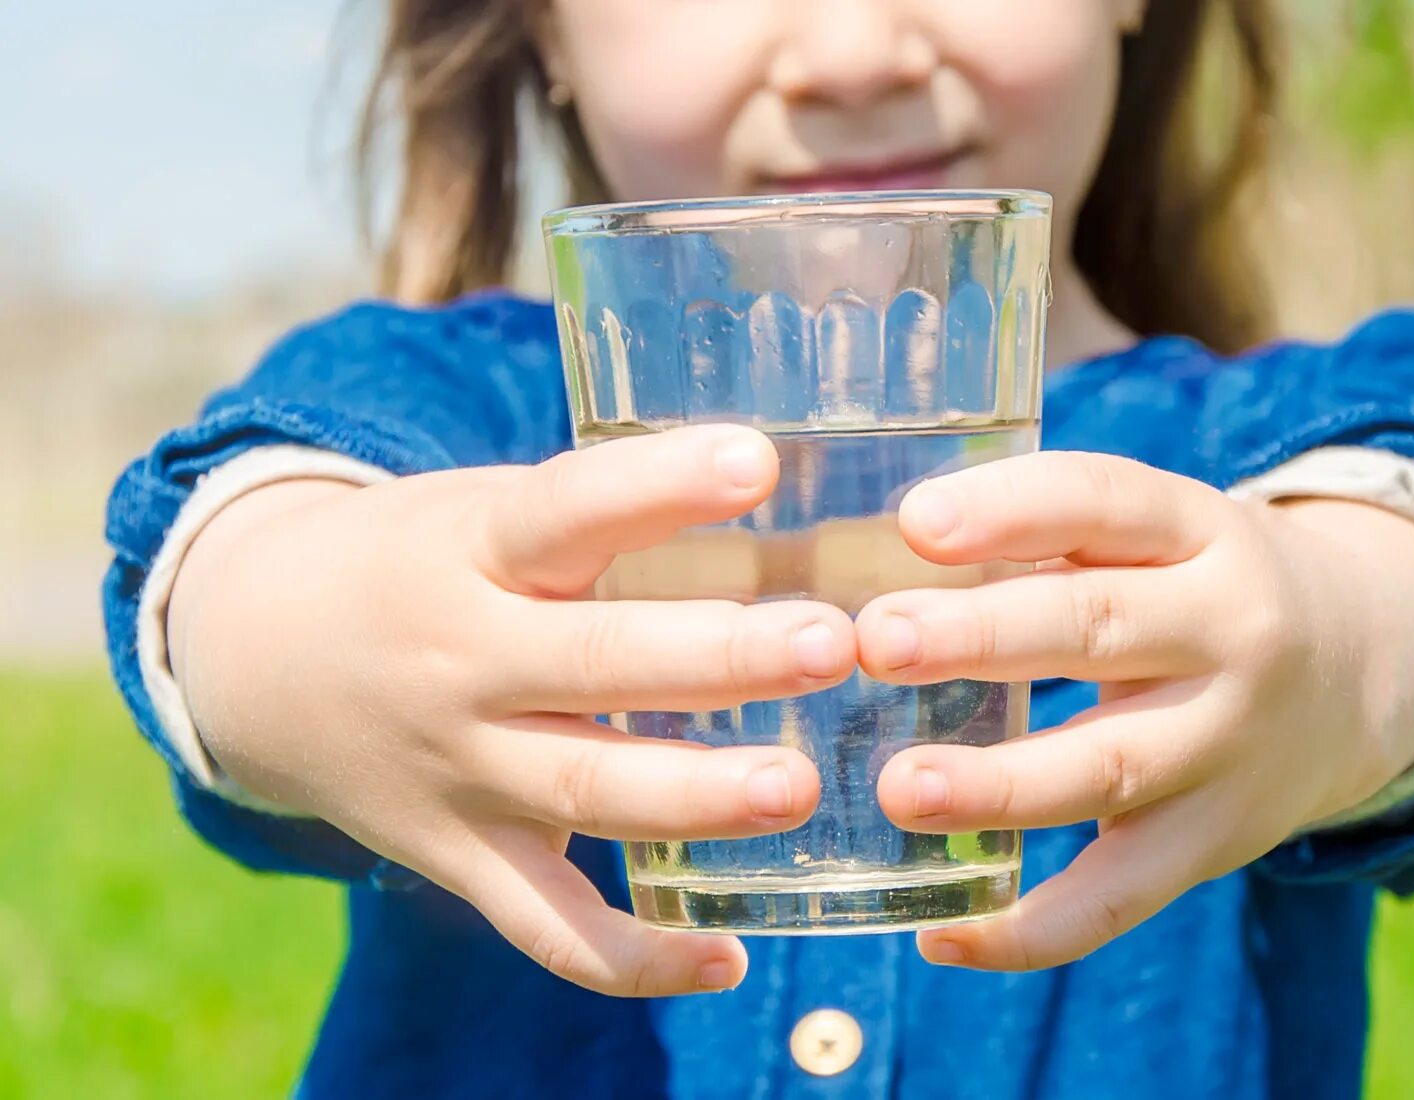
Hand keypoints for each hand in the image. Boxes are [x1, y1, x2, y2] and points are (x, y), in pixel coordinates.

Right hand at [167, 426, 855, 996]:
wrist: (252, 655)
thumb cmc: (417, 564)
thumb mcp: (480, 512)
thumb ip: (599, 520)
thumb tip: (792, 504)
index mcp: (471, 549)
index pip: (566, 510)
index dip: (659, 486)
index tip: (758, 462)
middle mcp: (458, 659)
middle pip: (595, 663)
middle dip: (720, 656)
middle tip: (831, 644)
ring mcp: (455, 768)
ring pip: (583, 792)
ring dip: (698, 795)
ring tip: (798, 786)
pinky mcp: (455, 855)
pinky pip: (543, 924)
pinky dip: (629, 959)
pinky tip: (725, 961)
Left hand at [856, 451, 1413, 969]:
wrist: (1365, 669)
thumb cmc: (1200, 584)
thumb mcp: (1160, 531)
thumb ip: (1047, 532)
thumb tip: (867, 549)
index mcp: (1199, 530)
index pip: (1104, 502)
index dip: (1011, 510)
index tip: (916, 522)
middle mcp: (1230, 630)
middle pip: (1100, 631)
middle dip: (984, 638)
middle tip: (878, 641)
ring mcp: (1227, 745)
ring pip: (1108, 770)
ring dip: (999, 786)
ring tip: (900, 789)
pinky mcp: (1214, 842)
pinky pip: (1121, 897)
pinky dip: (1033, 929)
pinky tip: (941, 935)